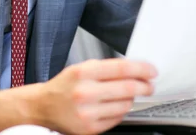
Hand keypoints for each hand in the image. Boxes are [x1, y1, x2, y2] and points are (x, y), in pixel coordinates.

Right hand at [33, 58, 156, 134]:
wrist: (43, 107)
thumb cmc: (64, 86)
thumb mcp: (81, 68)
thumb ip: (106, 68)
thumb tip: (135, 70)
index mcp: (84, 72)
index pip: (122, 69)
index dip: (142, 70)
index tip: (151, 71)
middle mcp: (85, 92)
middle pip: (127, 89)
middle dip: (144, 87)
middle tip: (149, 86)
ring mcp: (87, 113)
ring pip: (124, 105)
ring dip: (130, 100)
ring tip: (125, 95)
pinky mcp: (89, 129)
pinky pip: (117, 119)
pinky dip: (120, 111)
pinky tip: (113, 106)